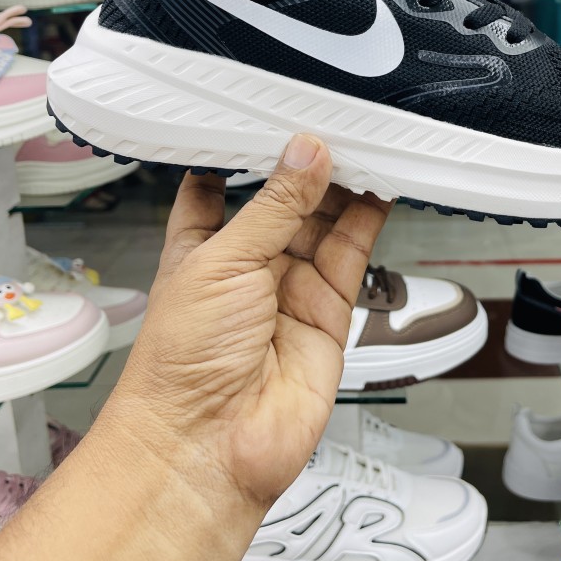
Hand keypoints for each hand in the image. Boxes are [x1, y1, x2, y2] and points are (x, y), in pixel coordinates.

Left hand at [102, 133, 391, 513]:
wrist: (209, 446)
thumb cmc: (181, 363)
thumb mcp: (221, 261)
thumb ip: (273, 205)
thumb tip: (306, 152)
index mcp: (203, 245)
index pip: (222, 186)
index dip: (247, 152)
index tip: (273, 114)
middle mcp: (248, 264)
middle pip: (285, 198)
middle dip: (308, 162)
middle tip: (334, 122)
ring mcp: (290, 286)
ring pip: (324, 220)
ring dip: (344, 183)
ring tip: (364, 141)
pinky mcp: (328, 309)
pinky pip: (352, 254)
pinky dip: (369, 218)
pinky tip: (379, 184)